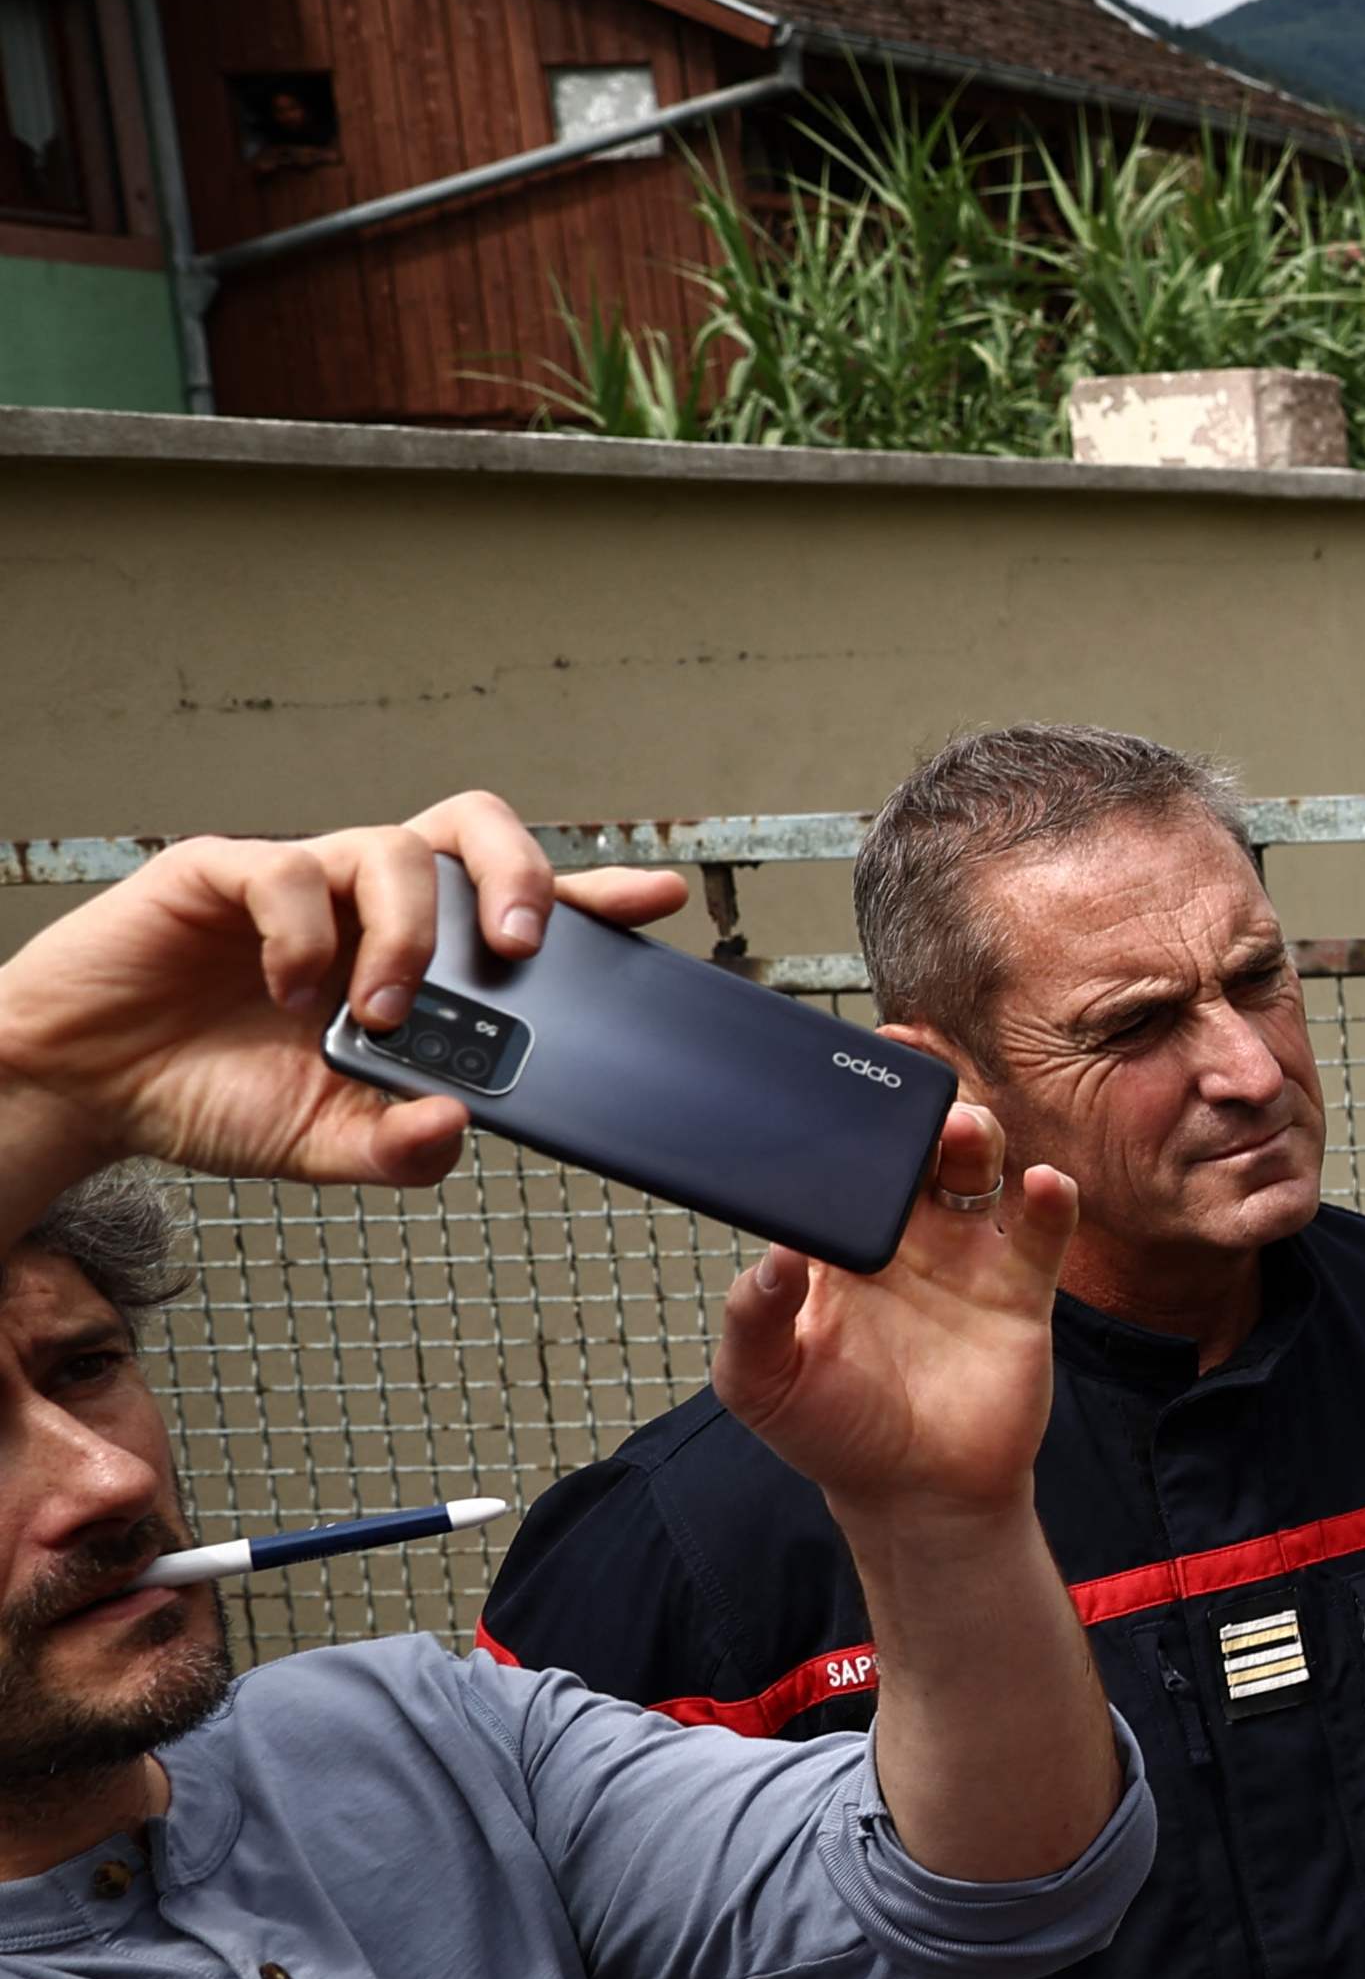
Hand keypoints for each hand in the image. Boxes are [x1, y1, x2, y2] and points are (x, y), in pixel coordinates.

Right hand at [0, 794, 685, 1207]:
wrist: (91, 1088)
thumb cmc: (215, 1094)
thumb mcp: (326, 1143)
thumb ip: (400, 1145)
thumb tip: (459, 1128)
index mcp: (420, 958)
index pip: (522, 909)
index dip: (595, 894)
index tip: (660, 900)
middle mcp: (374, 905)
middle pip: (478, 832)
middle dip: (523, 876)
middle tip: (521, 947)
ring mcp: (305, 881)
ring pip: (396, 851)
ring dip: (408, 937)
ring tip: (381, 1013)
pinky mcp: (226, 872)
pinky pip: (291, 870)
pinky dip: (306, 933)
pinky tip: (291, 990)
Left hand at [711, 1100, 1074, 1526]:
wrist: (918, 1497)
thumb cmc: (833, 1436)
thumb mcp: (761, 1382)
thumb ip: (752, 1317)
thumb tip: (772, 1254)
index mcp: (837, 1249)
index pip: (840, 1166)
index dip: (844, 1120)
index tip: (844, 1083)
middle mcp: (903, 1240)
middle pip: (914, 1150)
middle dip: (918, 1110)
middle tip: (915, 1089)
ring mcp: (963, 1260)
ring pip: (976, 1173)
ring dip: (975, 1137)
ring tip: (965, 1129)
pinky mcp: (1019, 1290)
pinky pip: (1039, 1232)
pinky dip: (1050, 1201)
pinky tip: (1044, 1183)